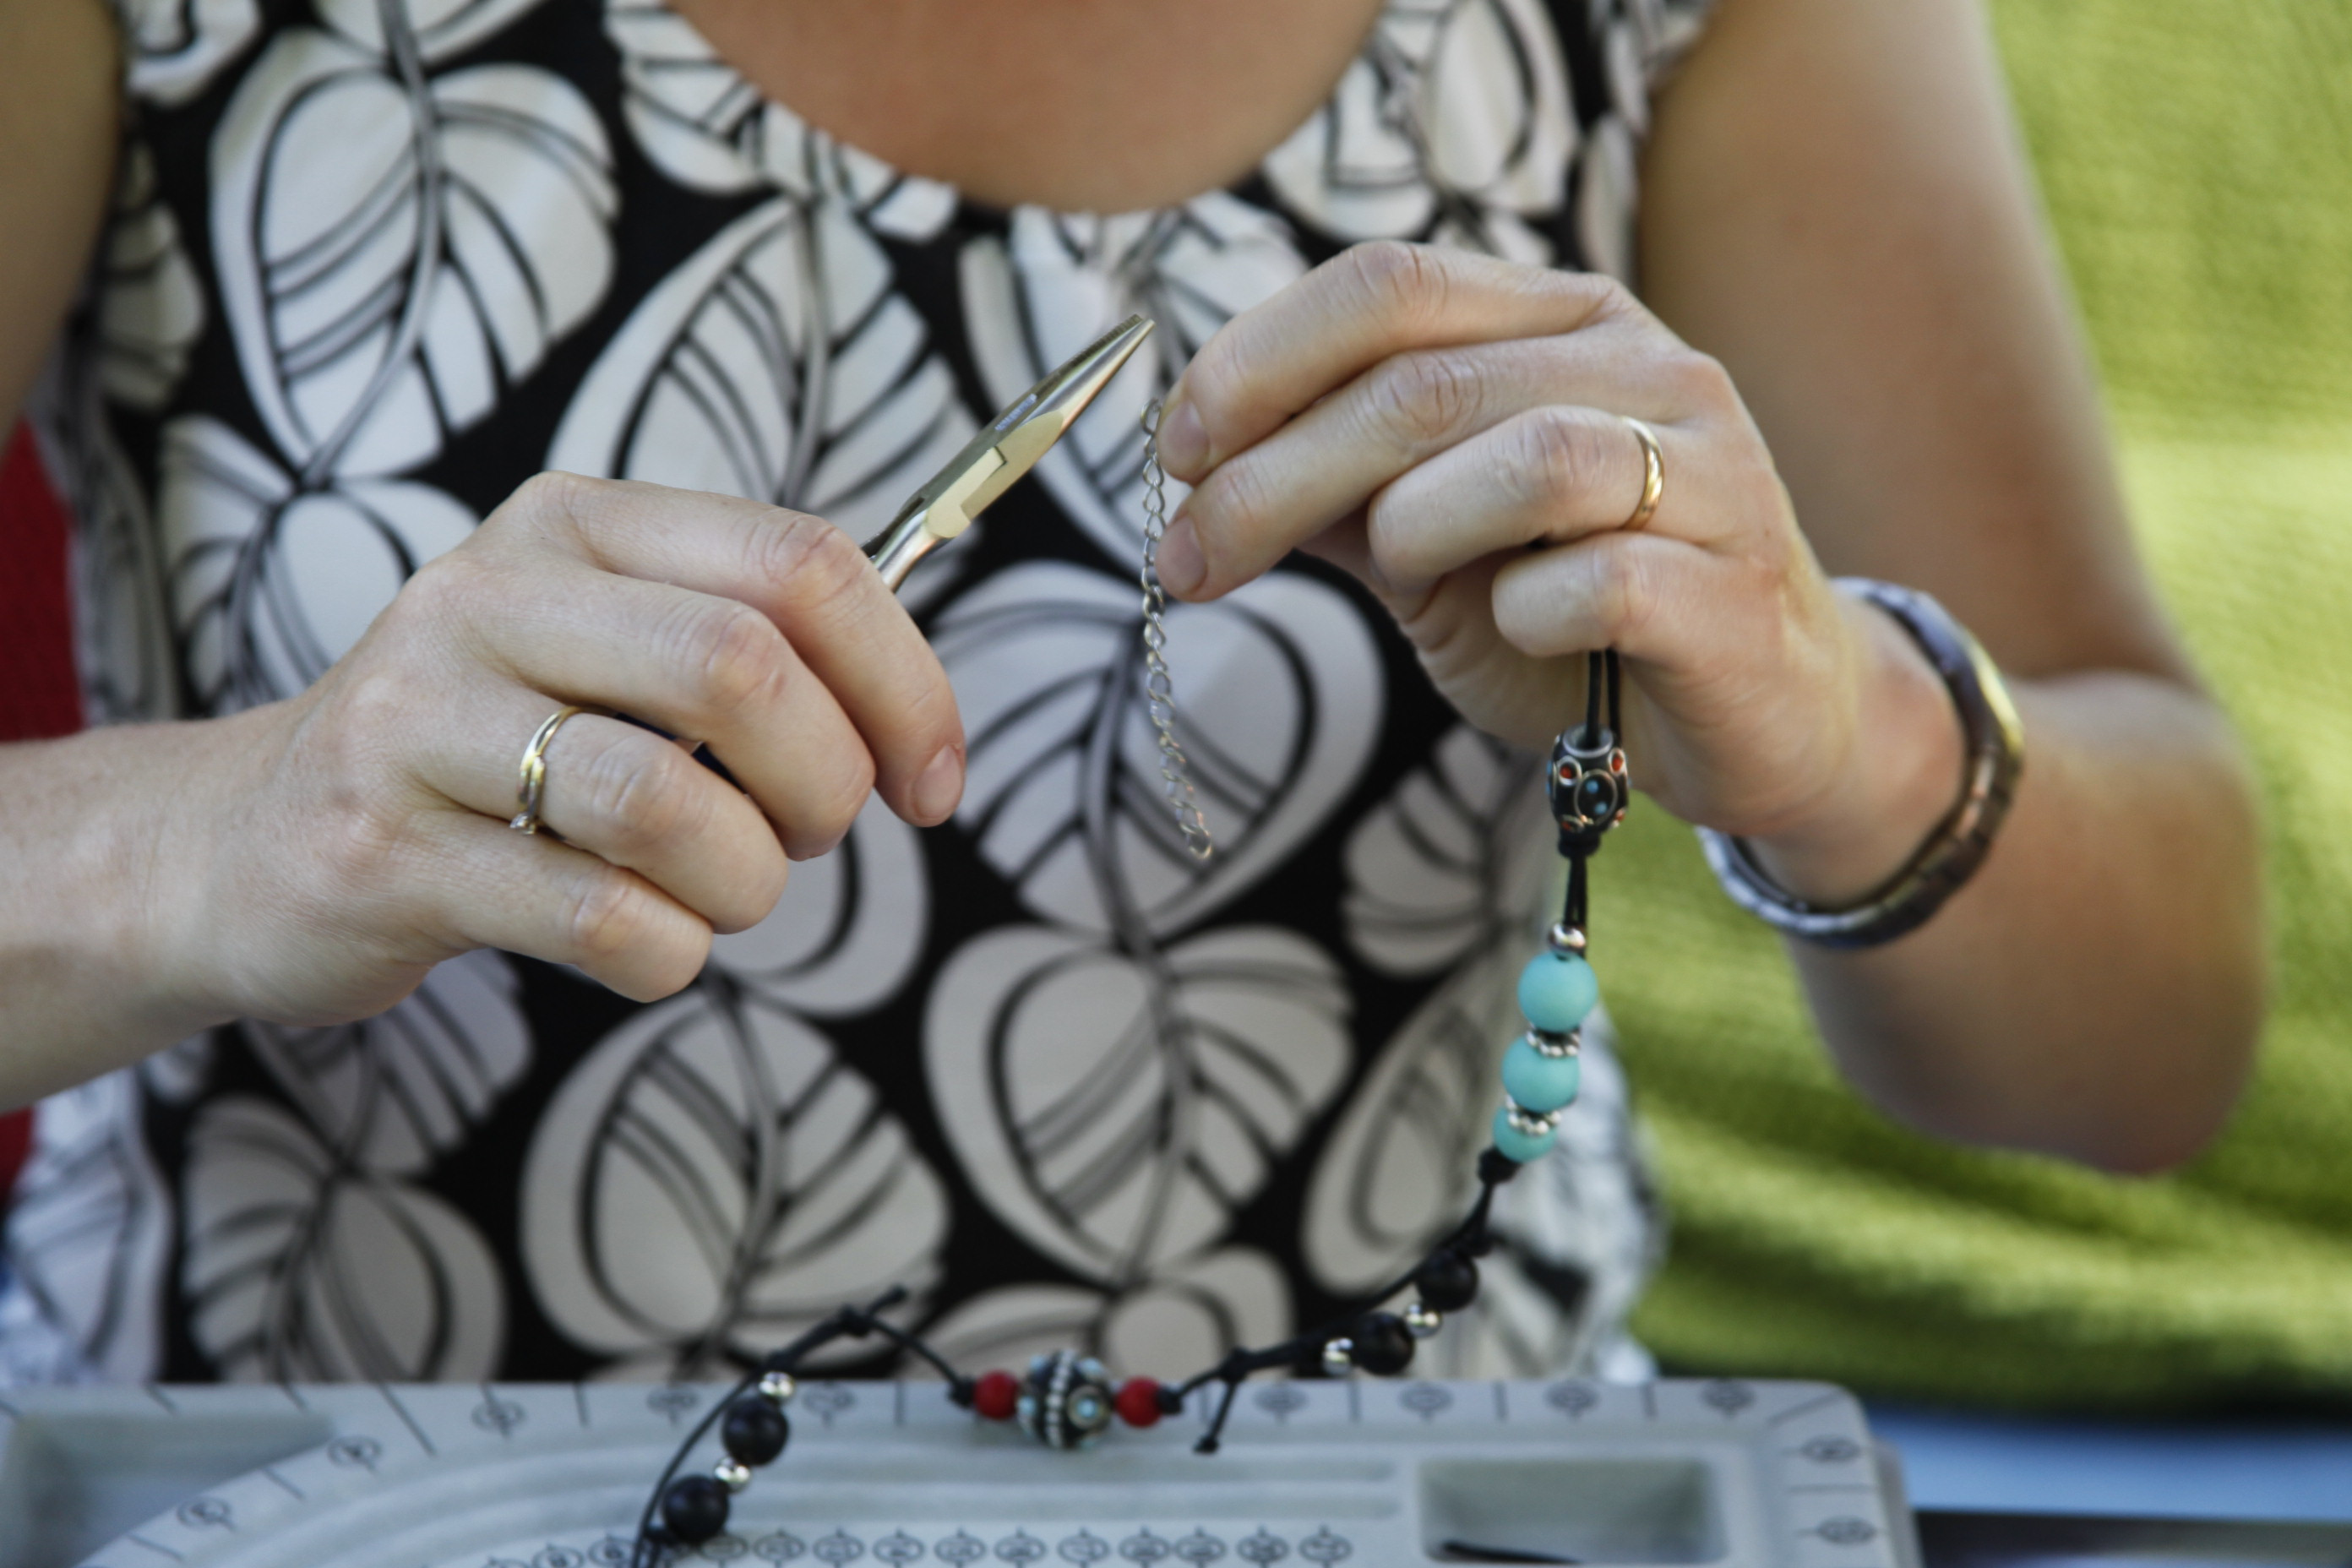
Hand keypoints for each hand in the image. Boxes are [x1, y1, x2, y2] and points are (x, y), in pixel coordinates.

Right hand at [150, 474, 964, 1027]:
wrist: (246, 839)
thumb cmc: (483, 749)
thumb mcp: (602, 647)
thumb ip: (749, 646)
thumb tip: (918, 721)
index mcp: (575, 522)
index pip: (800, 563)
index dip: (906, 682)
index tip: (933, 780)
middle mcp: (489, 596)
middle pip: (742, 668)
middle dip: (826, 783)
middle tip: (808, 837)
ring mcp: (420, 721)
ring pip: (668, 804)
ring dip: (746, 883)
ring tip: (723, 894)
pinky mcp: (383, 851)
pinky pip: (600, 917)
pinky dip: (668, 952)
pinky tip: (645, 942)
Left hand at [1153, 242, 1961, 900]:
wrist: (1763, 721)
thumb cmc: (1581, 621)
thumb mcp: (1436, 548)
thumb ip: (1341, 493)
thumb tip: (1201, 465)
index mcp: (1564, 325)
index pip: (1391, 285)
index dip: (1258, 360)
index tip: (1174, 455)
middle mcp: (1648, 368)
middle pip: (1425, 384)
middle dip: (1275, 478)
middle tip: (1190, 562)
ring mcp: (1710, 474)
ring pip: (1526, 458)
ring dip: (1413, 529)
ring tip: (1402, 582)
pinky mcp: (1736, 591)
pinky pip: (1599, 579)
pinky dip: (1525, 612)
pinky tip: (1520, 633)